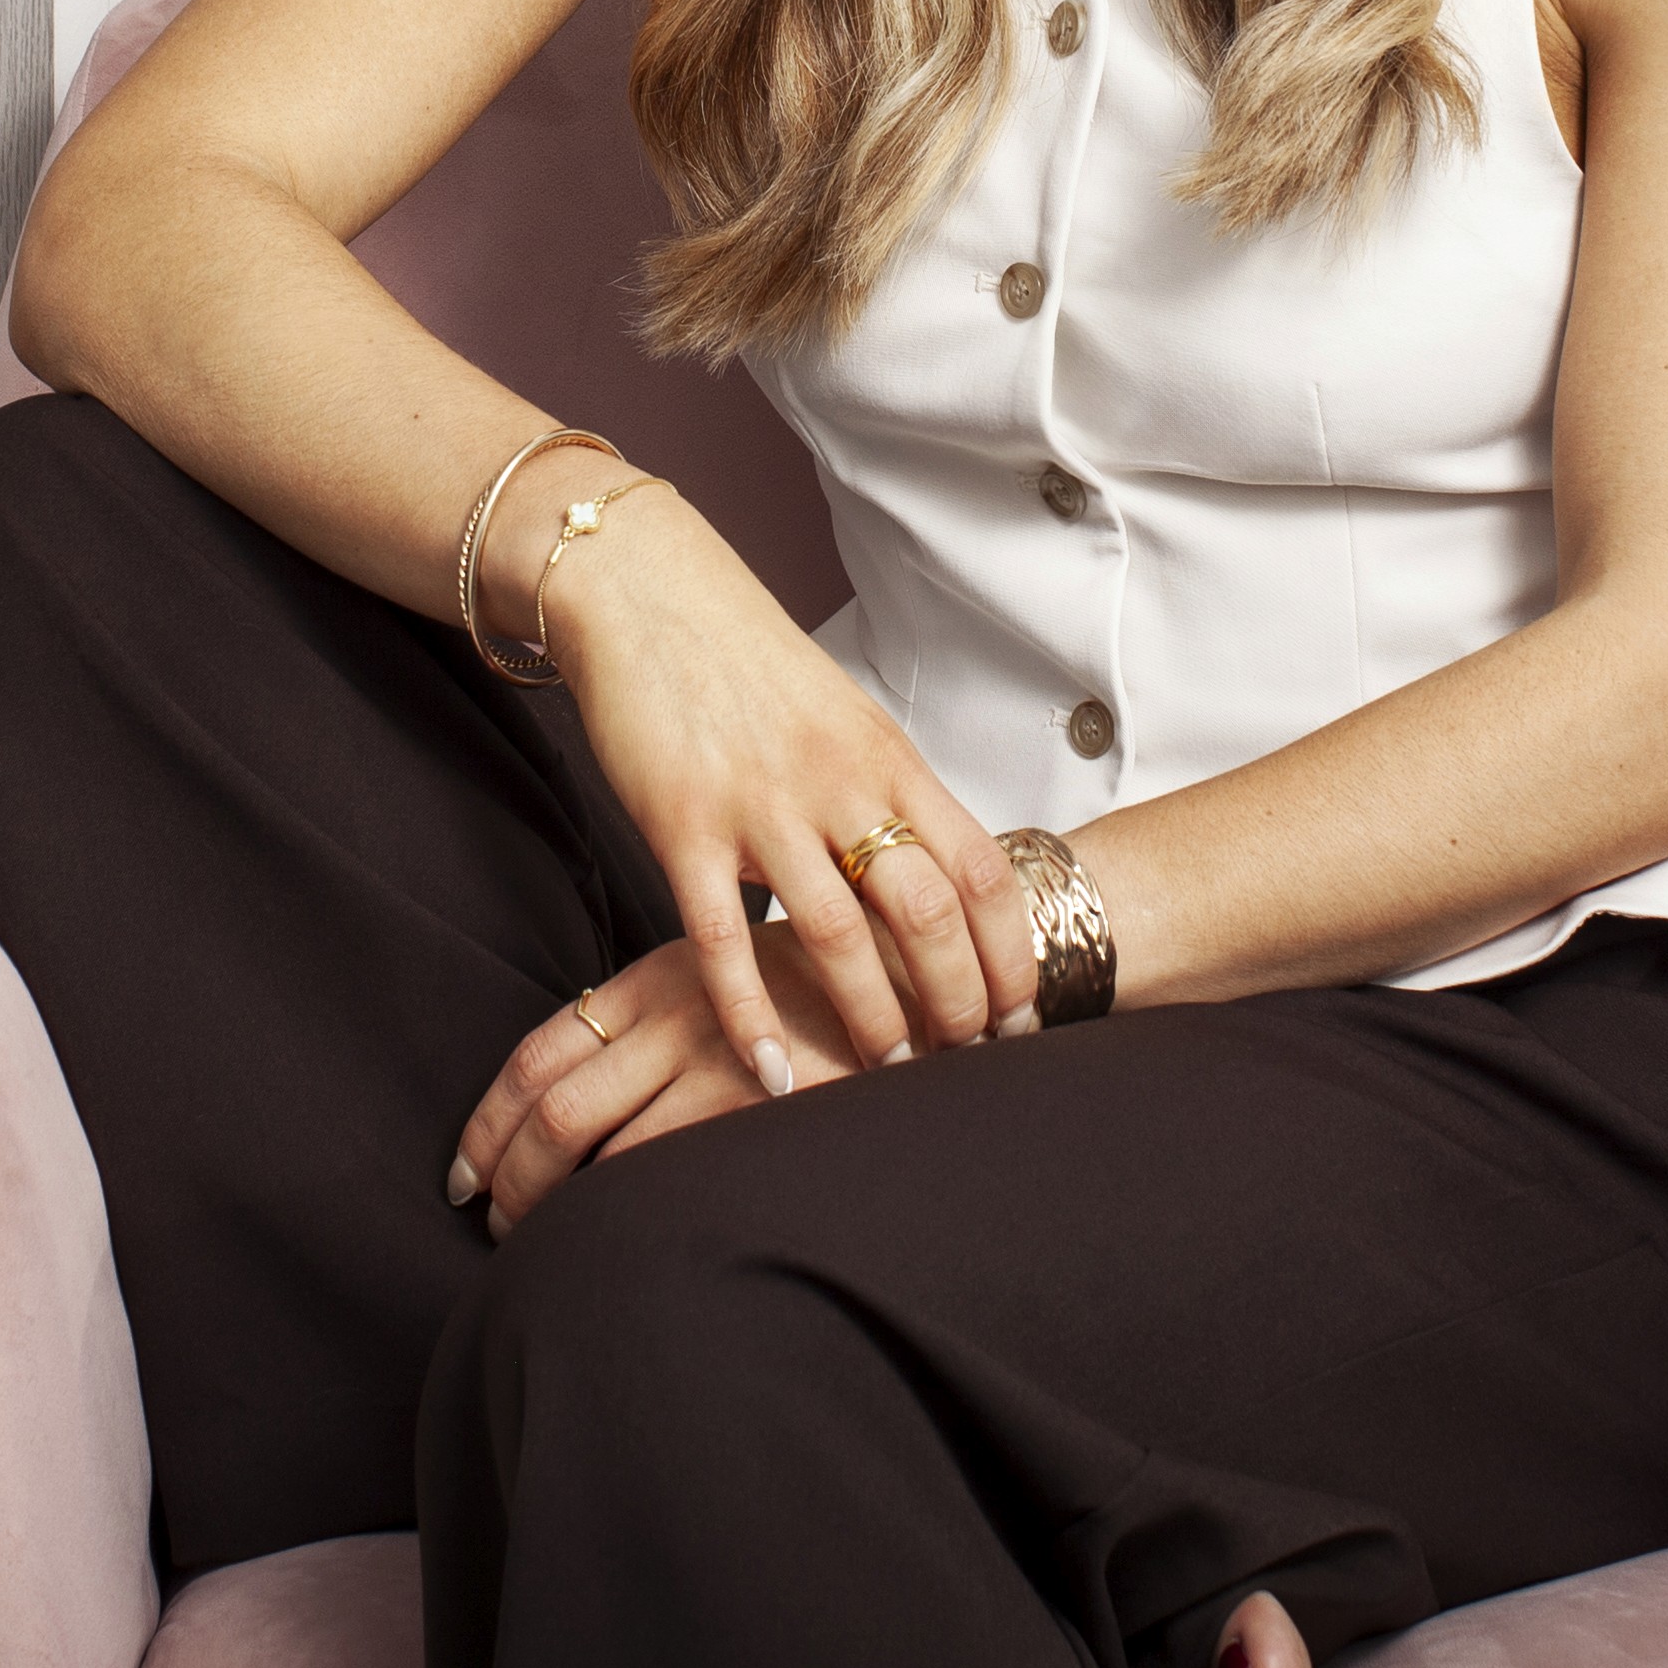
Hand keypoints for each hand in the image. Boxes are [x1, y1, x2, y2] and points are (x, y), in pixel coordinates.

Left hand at [442, 937, 855, 1236]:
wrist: (926, 981)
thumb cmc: (825, 997)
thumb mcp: (727, 982)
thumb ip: (659, 1029)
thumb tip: (578, 1103)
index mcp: (654, 979)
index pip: (537, 1054)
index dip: (488, 1123)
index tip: (464, 1173)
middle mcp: (674, 1014)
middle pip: (550, 1109)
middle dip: (507, 1177)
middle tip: (490, 1222)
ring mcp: (716, 1060)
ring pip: (595, 1147)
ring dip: (552, 1205)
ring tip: (540, 1245)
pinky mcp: (758, 1104)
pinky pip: (662, 1171)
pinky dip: (620, 1212)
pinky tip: (612, 1239)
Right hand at [542, 492, 1043, 1087]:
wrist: (647, 593)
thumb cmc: (749, 666)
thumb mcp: (846, 720)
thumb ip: (891, 798)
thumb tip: (943, 885)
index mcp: (889, 758)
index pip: (982, 870)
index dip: (1011, 954)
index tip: (1021, 1017)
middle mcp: (838, 783)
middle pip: (927, 912)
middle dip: (955, 1001)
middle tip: (960, 1062)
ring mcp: (761, 805)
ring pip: (835, 935)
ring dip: (868, 1017)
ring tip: (880, 1075)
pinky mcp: (683, 823)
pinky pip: (722, 937)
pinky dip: (749, 1013)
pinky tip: (765, 1068)